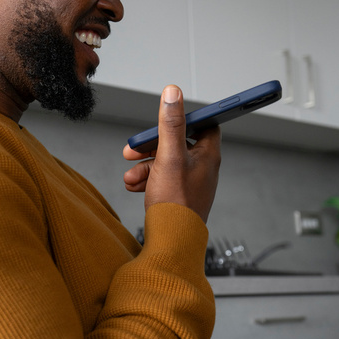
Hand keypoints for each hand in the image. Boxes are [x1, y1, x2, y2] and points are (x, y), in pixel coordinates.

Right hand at [123, 85, 220, 222]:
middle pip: (177, 144)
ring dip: (144, 166)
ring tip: (130, 176)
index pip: (204, 125)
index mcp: (208, 156)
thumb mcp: (169, 156)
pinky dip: (146, 181)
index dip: (186, 117)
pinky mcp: (179, 197)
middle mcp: (202, 169)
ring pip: (165, 164)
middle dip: (151, 146)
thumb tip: (173, 93)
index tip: (169, 115)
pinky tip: (134, 187)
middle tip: (132, 148)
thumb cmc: (176, 203)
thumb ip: (170, 124)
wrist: (171, 244)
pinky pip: (161, 181)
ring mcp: (191, 184)